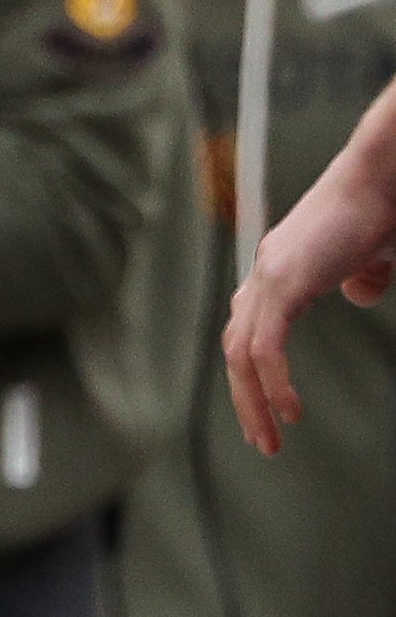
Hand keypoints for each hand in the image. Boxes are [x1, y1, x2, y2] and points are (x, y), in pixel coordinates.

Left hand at [225, 176, 395, 455]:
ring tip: (271, 439)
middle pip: (235, 348)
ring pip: (242, 354)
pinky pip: (265, 347)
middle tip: (261, 441)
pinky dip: (273, 383)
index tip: (265, 411)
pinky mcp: (284, 282)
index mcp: (278, 269)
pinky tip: (291, 413)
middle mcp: (263, 274)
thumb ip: (359, 275)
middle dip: (245, 398)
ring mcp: (268, 277)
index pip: (248, 329)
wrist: (382, 176)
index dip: (251, 372)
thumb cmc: (381, 207)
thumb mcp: (366, 253)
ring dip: (253, 401)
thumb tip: (357, 294)